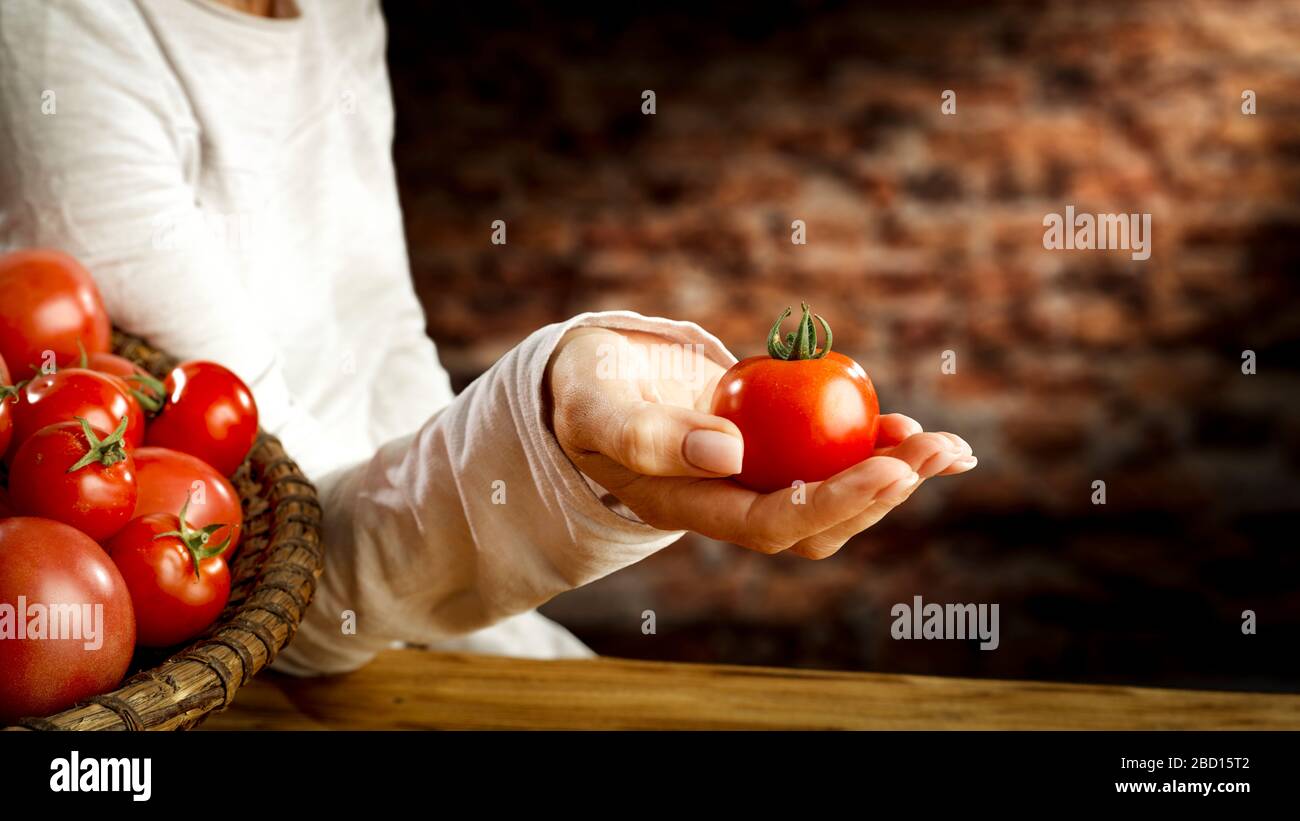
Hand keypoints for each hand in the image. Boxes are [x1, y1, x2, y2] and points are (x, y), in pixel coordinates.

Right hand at [545, 326, 975, 558]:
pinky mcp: (769, 449)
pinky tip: (911, 428)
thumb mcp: (594, 406)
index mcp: (686, 508)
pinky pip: (826, 456)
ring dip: (893, 474)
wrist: (588, 380)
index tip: (892, 467)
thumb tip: (728, 454)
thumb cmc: (583, 388)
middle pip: (817, 522)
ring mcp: (751, 479)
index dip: (836, 502)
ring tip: (948, 447)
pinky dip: (873, 444)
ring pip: (831, 494)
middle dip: (884, 492)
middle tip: (940, 451)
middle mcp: (726, 504)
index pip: (770, 522)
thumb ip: (646, 435)